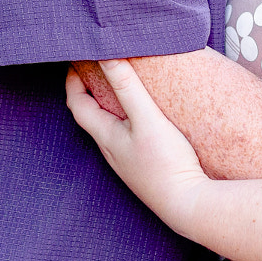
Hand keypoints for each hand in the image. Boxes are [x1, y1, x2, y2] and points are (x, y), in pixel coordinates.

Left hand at [65, 59, 211, 233]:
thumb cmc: (166, 164)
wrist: (188, 206)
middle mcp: (111, 150)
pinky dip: (126, 119)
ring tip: (119, 85)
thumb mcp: (147, 119)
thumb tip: (106, 55)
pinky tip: (143, 117)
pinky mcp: (144, 167)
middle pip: (90, 115)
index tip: (77, 59)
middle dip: (89, 89)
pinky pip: (127, 137)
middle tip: (97, 66)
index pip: (77, 104)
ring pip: (109, 127)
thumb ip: (127, 87)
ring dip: (108, 105)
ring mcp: (127, 161)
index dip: (73, 80)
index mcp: (105, 136)